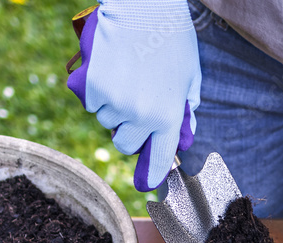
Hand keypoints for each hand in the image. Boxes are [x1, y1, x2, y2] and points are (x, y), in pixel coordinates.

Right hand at [67, 0, 200, 191]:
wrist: (143, 8)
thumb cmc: (171, 39)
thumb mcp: (190, 77)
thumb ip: (187, 110)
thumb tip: (183, 136)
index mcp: (167, 117)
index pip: (158, 158)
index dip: (152, 174)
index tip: (147, 185)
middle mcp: (139, 116)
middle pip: (126, 144)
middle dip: (129, 131)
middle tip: (136, 107)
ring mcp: (113, 103)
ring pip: (106, 122)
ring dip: (113, 109)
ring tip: (126, 79)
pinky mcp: (91, 88)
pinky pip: (92, 103)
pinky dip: (98, 93)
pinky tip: (110, 71)